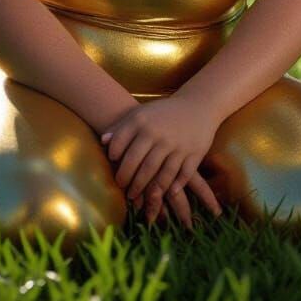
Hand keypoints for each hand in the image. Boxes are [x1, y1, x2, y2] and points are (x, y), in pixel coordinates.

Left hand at [100, 94, 222, 225]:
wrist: (198, 104)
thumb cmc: (164, 112)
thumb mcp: (142, 113)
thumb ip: (122, 127)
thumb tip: (102, 141)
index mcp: (142, 121)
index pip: (120, 143)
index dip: (114, 156)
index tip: (113, 164)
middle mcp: (158, 133)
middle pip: (138, 164)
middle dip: (127, 179)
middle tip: (122, 188)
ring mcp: (176, 144)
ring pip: (158, 174)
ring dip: (145, 189)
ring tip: (135, 197)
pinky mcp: (193, 153)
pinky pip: (181, 175)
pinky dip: (173, 186)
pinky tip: (165, 194)